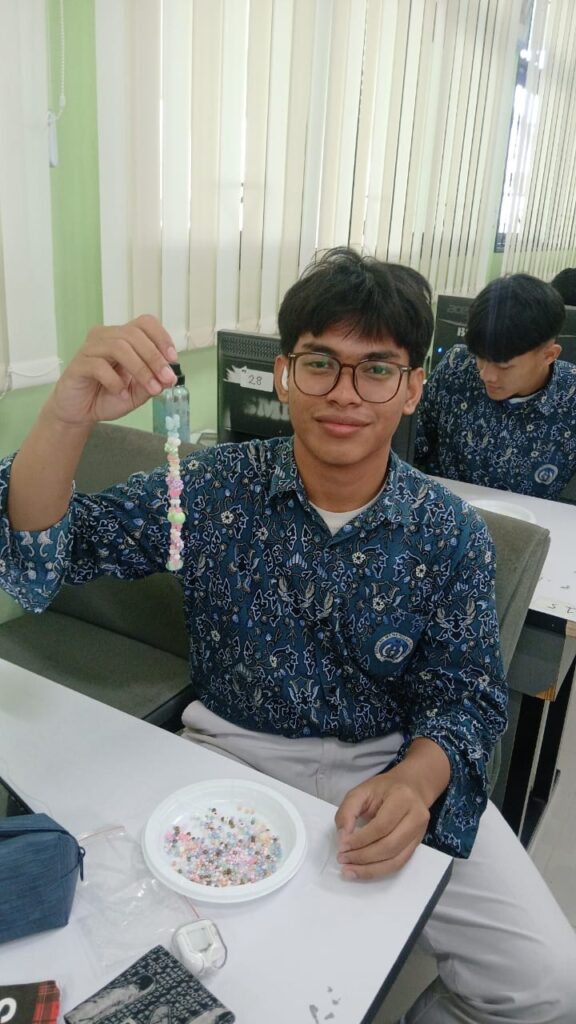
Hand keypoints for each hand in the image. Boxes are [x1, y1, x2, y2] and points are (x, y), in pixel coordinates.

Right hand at [46, 314, 178, 426]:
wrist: (80, 412)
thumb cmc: (108, 396)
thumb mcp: (138, 392)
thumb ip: (154, 383)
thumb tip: (170, 377)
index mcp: (122, 338)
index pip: (144, 323)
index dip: (161, 337)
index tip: (173, 358)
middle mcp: (106, 337)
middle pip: (133, 334)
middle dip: (154, 357)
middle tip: (166, 379)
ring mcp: (90, 349)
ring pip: (118, 347)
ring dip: (140, 369)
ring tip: (150, 389)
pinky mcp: (78, 364)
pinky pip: (99, 366)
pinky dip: (115, 381)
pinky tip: (121, 394)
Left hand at [334, 771, 430, 879]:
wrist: (410, 788)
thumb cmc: (384, 789)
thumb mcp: (361, 791)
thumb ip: (347, 811)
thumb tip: (342, 838)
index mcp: (402, 798)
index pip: (381, 826)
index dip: (360, 840)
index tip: (342, 846)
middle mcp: (416, 817)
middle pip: (389, 846)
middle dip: (363, 856)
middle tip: (342, 859)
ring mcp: (419, 834)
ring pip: (395, 860)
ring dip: (369, 869)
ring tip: (349, 870)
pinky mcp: (416, 846)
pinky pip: (398, 864)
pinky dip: (379, 871)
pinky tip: (362, 871)